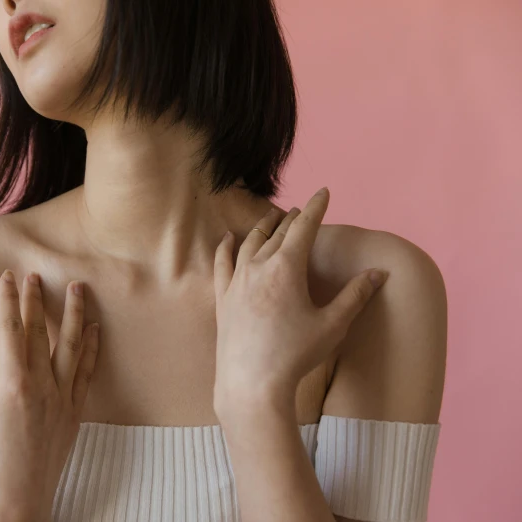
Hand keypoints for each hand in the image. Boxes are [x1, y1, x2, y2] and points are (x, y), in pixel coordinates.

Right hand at [0, 270, 99, 521]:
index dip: (8, 302)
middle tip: (37, 275)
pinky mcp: (74, 414)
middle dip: (37, 300)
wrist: (16, 504)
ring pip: (71, 347)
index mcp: (10, 387)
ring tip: (78, 288)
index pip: (10, 332)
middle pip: (40, 333)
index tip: (8, 278)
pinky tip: (94, 329)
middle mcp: (41, 388)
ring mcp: (62, 400)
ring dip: (74, 315)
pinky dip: (91, 349)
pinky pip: (86, 373)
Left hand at [212, 187, 388, 418]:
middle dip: (291, 219)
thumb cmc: (295, 355)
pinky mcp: (222, 298)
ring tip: (271, 219)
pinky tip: (228, 239)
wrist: (251, 384)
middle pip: (276, 233)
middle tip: (301, 210)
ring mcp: (236, 281)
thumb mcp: (333, 325)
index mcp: (286, 267)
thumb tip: (378, 273)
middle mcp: (258, 267)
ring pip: (249, 243)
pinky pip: (222, 263)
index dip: (315, 207)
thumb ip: (355, 295)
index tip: (323, 192)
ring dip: (262, 228)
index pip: (304, 227)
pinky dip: (226, 247)